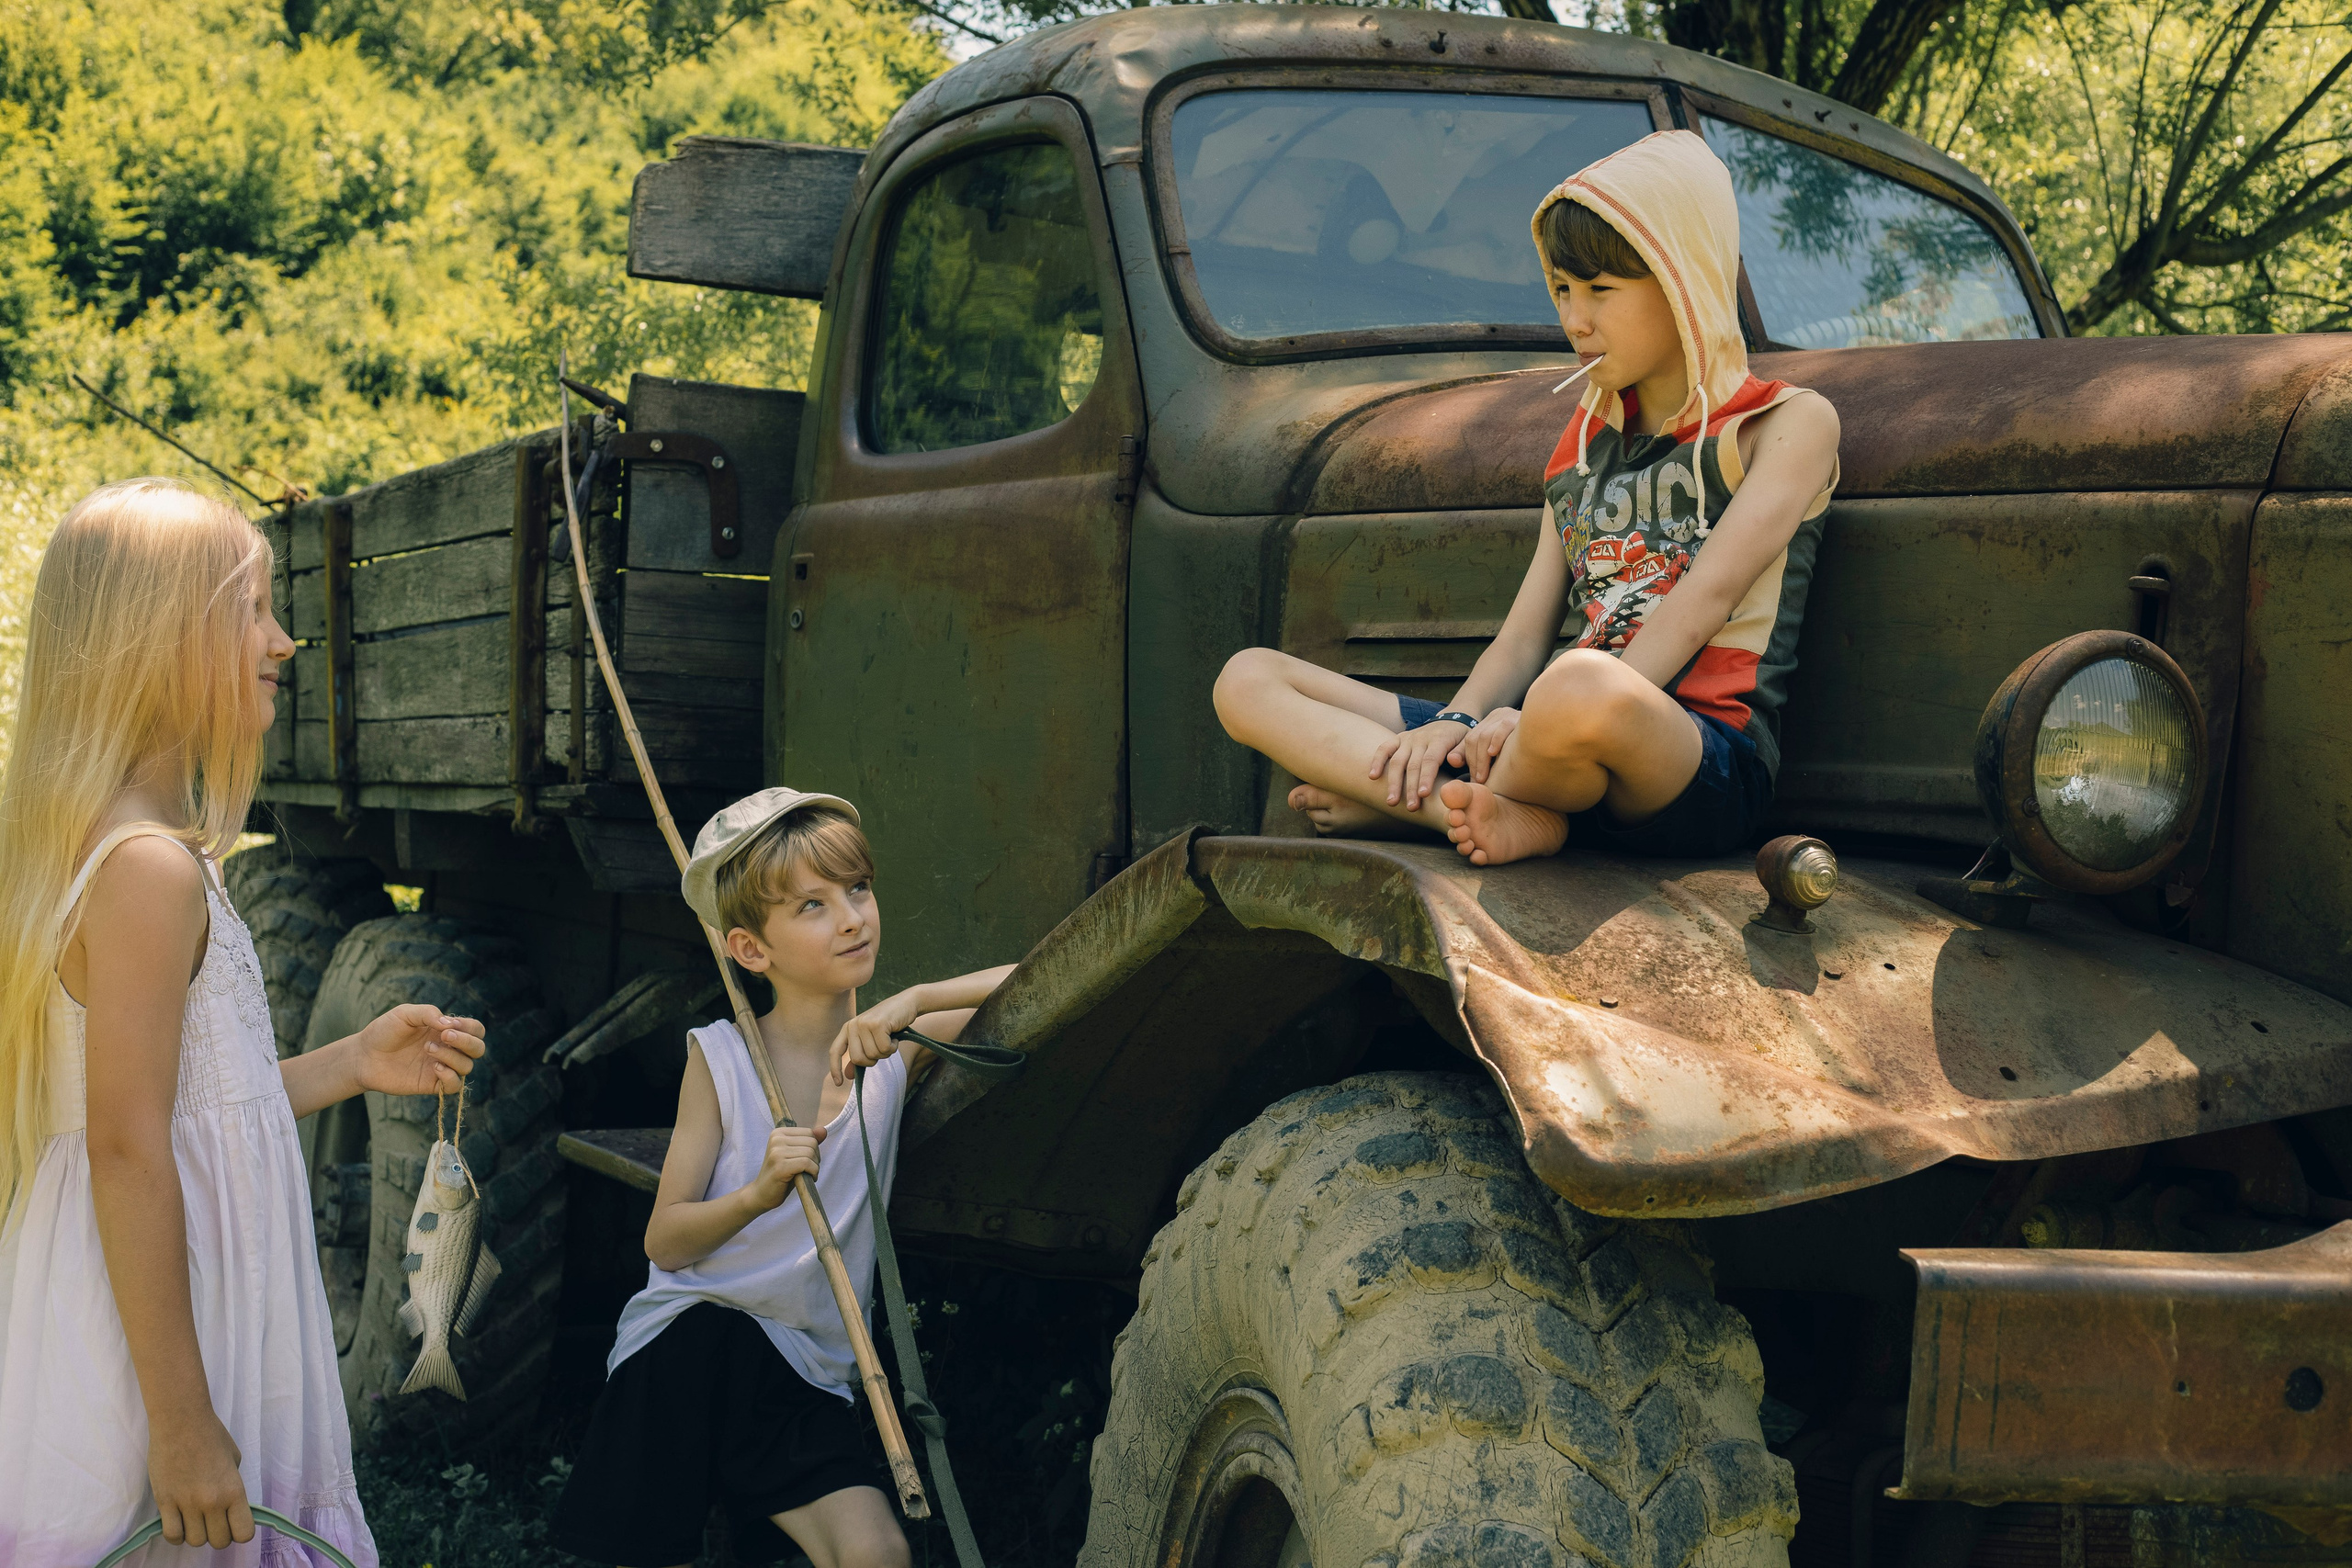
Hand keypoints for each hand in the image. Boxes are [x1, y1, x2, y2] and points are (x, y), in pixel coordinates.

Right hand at [149, 1409, 252, 1548]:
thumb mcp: (234, 1459)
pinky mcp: (164, 1502)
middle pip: (219, 1541)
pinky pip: (172, 1535)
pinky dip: (177, 1536)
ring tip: (195, 1520)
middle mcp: (212, 1502)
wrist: (181, 1422)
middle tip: (213, 1521)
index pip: (243, 1533)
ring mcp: (187, 1504)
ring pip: (195, 1541)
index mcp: (234, 1491)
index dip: (239, 1532)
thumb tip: (227, 1503)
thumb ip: (232, 1484)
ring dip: (197, 1534)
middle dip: (218, 1534)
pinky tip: (179, 1524)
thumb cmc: (211, 1435)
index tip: (233, 1523)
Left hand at [351, 1003, 485, 1097]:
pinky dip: (450, 1076)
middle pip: (478, 1048)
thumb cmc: (383, 1032)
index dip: (469, 1027)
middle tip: (444, 1035)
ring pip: (467, 1066)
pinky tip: (434, 1067)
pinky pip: (455, 1085)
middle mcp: (448, 1049)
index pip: (475, 1029)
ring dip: (452, 1056)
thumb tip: (450, 1025)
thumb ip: (428, 1013)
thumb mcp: (404, 1013)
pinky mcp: (431, 1085)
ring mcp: (441, 1067)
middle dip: (466, 1041)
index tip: (448, 1025)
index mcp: (445, 1030)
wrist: (363, 1056)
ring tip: (428, 1049)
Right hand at [748, 1125, 825, 1209]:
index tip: (805, 1160)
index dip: (813, 1149)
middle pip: (812, 1143)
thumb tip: (823, 1130)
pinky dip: (813, 1173)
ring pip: (810, 1153)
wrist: (761, 1194)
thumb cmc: (781, 1175)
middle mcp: (776, 1139)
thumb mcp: (795, 1155)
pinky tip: (806, 1179)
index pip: (809, 1133)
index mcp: (778, 1133)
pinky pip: (807, 1164)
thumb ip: (809, 1142)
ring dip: (814, 1167)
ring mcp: (777, 1152)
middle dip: (815, 1158)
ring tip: (805, 1175)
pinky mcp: (780, 1166)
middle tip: (806, 1170)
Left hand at [830, 989, 922, 1083]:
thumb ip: (860, 1054)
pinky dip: (893, 1047)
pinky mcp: (877, 1024)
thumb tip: (848, 1075)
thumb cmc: (890, 1024)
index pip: (835, 1051)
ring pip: (873, 1055)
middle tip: (882, 1047)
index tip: (839, 1083)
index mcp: (848, 1028)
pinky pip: (885, 1049)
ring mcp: (864, 1023)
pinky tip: (895, 1036)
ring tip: (889, 1038)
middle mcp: (853, 1025)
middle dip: (873, 1060)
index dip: (835, 1068)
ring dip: (886, 1052)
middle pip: (858, 1059)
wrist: (907, 1003)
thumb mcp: (871, 1039)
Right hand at [1367, 720, 1471, 811]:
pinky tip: (1372, 776)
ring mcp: (1408, 738)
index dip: (1426, 778)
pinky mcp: (1399, 738)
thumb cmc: (1462, 738)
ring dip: (1393, 782)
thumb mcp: (1469, 743)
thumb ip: (1462, 753)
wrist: (1453, 719)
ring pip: (1397, 760)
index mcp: (1440, 739)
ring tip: (1392, 802)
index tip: (1423, 795)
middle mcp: (1421, 738)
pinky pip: (1384, 748)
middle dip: (1411, 788)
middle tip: (1411, 808)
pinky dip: (1377, 761)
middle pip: (1413, 764)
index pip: (1431, 760)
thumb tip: (1453, 761)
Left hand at [1452, 707, 1518, 781]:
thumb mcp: (1494, 752)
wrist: (1554, 737)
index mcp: (1491, 721)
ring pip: (1486, 735)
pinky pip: (1504, 727)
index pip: (1471, 739)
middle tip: (1478, 781)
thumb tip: (1451, 760)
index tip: (1472, 779)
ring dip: (1482, 759)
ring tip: (1483, 777)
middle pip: (1476, 737)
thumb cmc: (1521, 752)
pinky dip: (1497, 740)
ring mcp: (1510, 715)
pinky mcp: (1521, 718)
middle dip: (1474, 761)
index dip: (1467, 759)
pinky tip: (1494, 753)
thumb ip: (1471, 755)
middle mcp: (1499, 715)